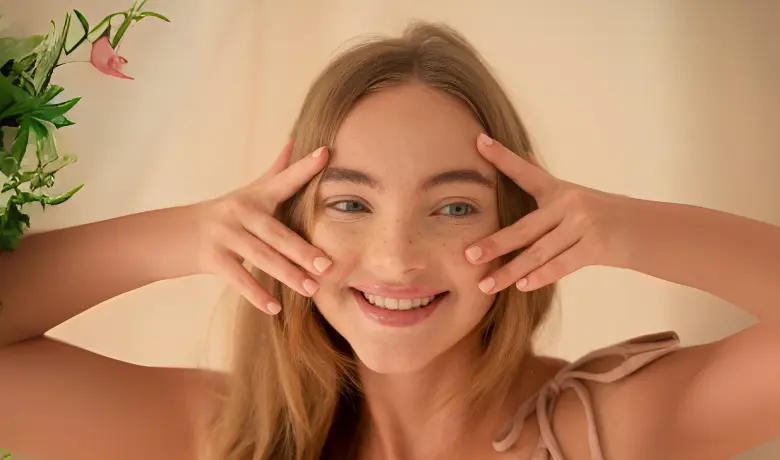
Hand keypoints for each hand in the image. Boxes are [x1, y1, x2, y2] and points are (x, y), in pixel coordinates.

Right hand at [192, 140, 331, 313]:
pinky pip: (239, 278)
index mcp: (255, 197)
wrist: (173, 234)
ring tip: (311, 289)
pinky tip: (274, 307)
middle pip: (278, 233)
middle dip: (304, 250)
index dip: (305, 167)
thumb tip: (296, 140)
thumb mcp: (249, 191)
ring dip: (288, 275)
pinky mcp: (212, 258)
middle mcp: (241, 212)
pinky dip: (256, 294)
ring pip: (262, 258)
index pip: (285, 180)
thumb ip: (277, 171)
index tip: (326, 153)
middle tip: (328, 265)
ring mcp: (225, 235)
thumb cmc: (223, 213)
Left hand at [465, 133, 634, 292]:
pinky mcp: (595, 247)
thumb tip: (521, 152)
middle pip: (524, 228)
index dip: (502, 157)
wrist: (640, 228)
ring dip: (510, 272)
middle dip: (495, 244)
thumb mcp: (570, 192)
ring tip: (486, 285)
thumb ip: (541, 177)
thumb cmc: (597, 211)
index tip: (479, 142)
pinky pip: (561, 265)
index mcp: (557, 190)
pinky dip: (541, 276)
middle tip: (469, 255)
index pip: (524, 172)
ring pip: (539, 253)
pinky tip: (521, 286)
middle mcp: (568, 204)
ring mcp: (582, 225)